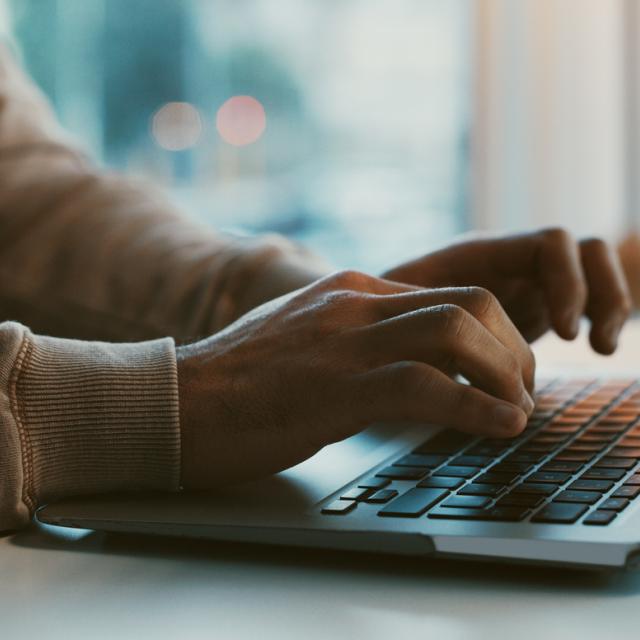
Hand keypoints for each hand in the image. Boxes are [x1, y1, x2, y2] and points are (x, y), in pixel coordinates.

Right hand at [177, 271, 534, 487]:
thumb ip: (356, 335)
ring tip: (518, 411)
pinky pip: (426, 386)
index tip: (508, 370)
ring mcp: (343, 342)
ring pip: (457, 333)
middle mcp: (353, 304)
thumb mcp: (308, 338)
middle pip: (470, 302)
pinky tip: (500, 427)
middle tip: (523, 390)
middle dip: (513, 348)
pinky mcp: (334, 389)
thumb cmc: (240, 381)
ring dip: (506, 374)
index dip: (496, 332)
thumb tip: (408, 358)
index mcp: (351, 290)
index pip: (451, 293)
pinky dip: (476, 408)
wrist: (176, 401)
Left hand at [383, 228, 631, 353]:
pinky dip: (599, 317)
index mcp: (482, 253)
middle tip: (596, 348)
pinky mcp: (534, 305)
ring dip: (609, 304)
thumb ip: (420, 311)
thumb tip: (441, 329)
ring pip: (591, 270)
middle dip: (600, 293)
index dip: (567, 283)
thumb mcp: (398, 310)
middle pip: (582, 251)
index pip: (549, 245)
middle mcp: (510, 260)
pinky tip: (595, 349)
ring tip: (603, 348)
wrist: (385, 317)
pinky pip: (585, 298)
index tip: (564, 334)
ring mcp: (526, 281)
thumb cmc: (383, 311)